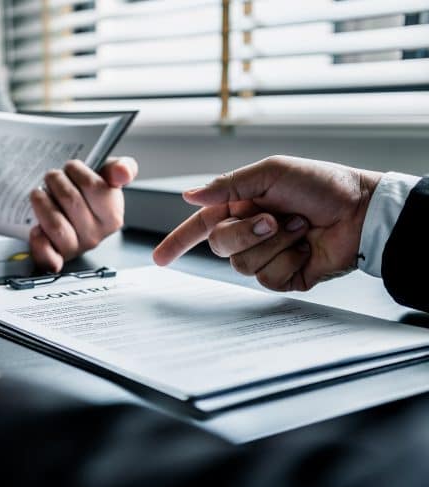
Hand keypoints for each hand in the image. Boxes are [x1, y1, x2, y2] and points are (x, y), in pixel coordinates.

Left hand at [29, 157, 137, 271]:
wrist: (64, 218)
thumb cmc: (86, 198)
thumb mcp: (105, 179)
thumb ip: (120, 169)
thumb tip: (122, 171)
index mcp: (112, 217)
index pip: (94, 186)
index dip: (77, 171)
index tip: (71, 168)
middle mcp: (95, 235)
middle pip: (71, 201)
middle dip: (56, 181)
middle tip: (52, 177)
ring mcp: (74, 249)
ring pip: (55, 224)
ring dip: (41, 202)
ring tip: (39, 194)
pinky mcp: (54, 258)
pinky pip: (47, 255)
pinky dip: (38, 242)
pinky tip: (36, 229)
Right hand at [152, 155, 381, 291]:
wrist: (362, 211)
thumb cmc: (323, 185)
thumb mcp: (272, 172)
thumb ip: (228, 184)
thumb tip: (189, 195)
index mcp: (240, 207)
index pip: (199, 227)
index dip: (177, 242)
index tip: (160, 258)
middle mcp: (249, 233)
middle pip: (218, 246)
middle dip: (245, 233)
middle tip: (274, 218)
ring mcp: (266, 256)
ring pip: (242, 265)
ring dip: (274, 244)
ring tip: (299, 227)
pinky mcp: (285, 277)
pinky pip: (269, 279)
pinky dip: (289, 260)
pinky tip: (306, 247)